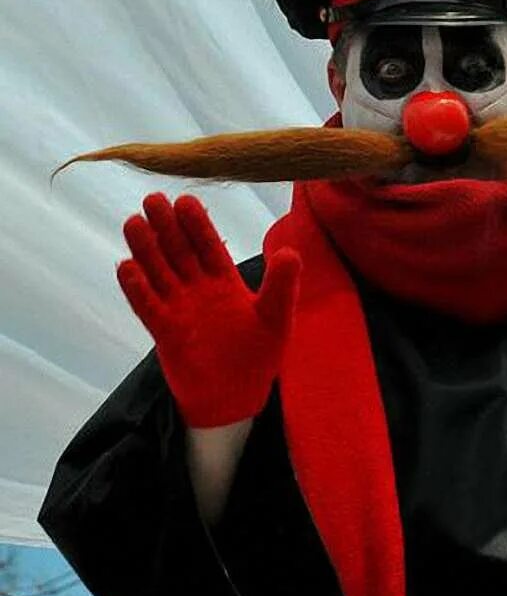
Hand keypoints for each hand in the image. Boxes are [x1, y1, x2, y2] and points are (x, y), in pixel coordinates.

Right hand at [116, 193, 300, 427]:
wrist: (236, 396)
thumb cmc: (259, 356)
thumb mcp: (276, 318)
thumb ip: (282, 286)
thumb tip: (291, 251)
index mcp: (226, 283)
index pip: (209, 247)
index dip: (197, 225)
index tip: (186, 200)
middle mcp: (199, 290)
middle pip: (179, 253)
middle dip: (167, 227)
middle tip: (153, 199)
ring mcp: (179, 309)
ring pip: (159, 273)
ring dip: (146, 250)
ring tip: (133, 223)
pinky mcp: (165, 332)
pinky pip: (148, 307)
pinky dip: (137, 288)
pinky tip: (126, 267)